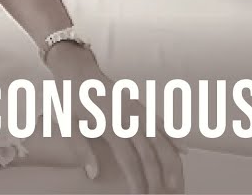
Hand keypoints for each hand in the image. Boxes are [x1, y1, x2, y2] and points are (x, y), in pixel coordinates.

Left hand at [49, 46, 184, 192]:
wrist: (75, 68)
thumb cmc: (70, 97)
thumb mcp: (68, 124)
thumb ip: (81, 150)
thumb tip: (93, 175)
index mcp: (109, 123)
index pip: (129, 159)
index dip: (137, 179)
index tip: (140, 194)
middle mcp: (127, 116)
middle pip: (149, 152)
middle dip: (157, 176)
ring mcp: (136, 109)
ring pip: (161, 139)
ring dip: (171, 162)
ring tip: (177, 182)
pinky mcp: (138, 104)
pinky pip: (160, 123)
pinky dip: (173, 137)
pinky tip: (183, 151)